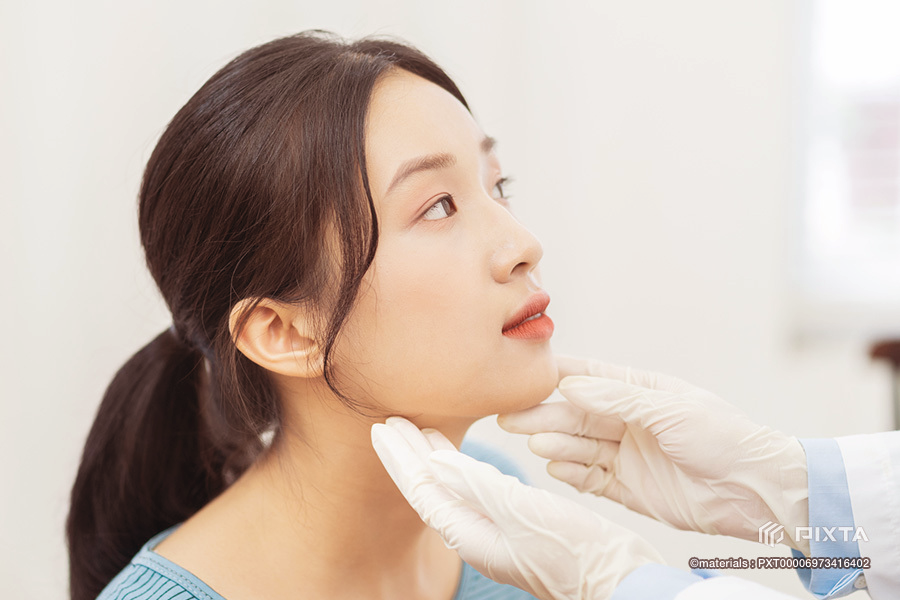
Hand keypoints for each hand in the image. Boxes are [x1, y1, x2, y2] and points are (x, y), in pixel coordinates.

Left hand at [371, 417, 663, 599]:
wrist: (619, 579)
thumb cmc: (575, 551)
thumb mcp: (524, 512)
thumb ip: (478, 485)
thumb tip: (432, 463)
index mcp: (471, 533)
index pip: (423, 489)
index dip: (401, 457)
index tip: (383, 426)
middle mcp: (477, 533)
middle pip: (431, 488)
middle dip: (409, 455)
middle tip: (392, 422)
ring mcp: (496, 531)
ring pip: (451, 488)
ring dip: (433, 458)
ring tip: (420, 431)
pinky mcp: (517, 524)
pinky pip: (475, 489)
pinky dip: (463, 466)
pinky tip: (468, 456)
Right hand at [498, 355, 809, 553]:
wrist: (755, 490)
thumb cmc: (722, 437)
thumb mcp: (668, 408)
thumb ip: (616, 398)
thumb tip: (568, 386)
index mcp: (641, 393)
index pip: (590, 379)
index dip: (557, 376)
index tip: (524, 373)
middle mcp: (629, 422)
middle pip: (576, 415)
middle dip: (544, 414)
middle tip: (510, 415)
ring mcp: (627, 456)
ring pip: (580, 446)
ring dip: (556, 443)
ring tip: (535, 441)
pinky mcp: (629, 489)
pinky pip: (591, 478)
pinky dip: (571, 472)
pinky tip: (554, 466)